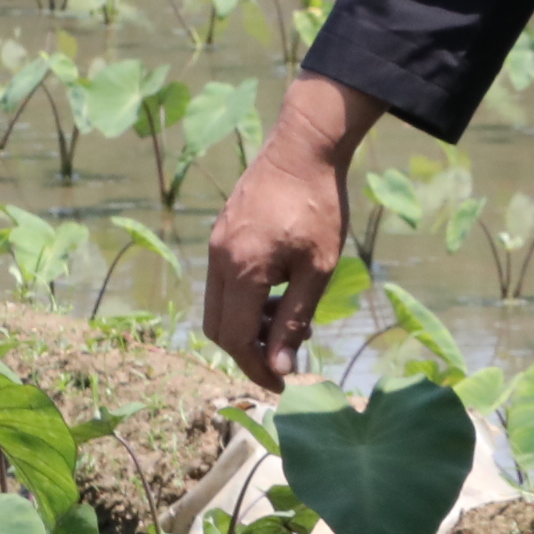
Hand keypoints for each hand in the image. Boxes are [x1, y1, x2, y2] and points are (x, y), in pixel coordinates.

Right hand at [200, 79, 369, 391]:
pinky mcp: (221, 234)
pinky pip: (223, 282)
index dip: (256, 368)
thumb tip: (279, 366)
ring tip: (291, 317)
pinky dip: (245, 300)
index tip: (282, 385)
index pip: (235, 338)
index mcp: (241, 269)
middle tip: (287, 353)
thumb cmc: (319, 206)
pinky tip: (280, 291)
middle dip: (249, 349)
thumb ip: (294, 318)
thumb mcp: (317, 269)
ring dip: (249, 324)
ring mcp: (215, 245)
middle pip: (217, 327)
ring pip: (218, 305)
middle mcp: (218, 259)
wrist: (303, 148)